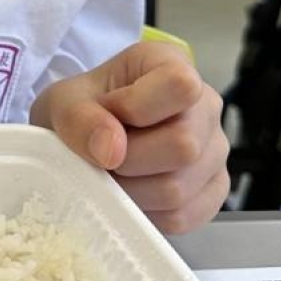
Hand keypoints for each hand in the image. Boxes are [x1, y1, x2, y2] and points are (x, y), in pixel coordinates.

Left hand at [31, 42, 229, 233]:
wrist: (86, 139)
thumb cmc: (82, 112)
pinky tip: (132, 192)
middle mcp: (206, 105)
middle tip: (103, 156)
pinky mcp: (214, 190)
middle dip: (129, 159)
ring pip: (179, 188)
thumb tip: (112, 151)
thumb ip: (80, 118)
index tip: (107, 113)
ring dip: (131, 190)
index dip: (137, 108)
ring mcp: (216, 151)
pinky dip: (145, 213)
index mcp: (172, 64)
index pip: (180, 86)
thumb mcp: (64, 104)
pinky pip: (182, 216)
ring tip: (113, 175)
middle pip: (184, 145)